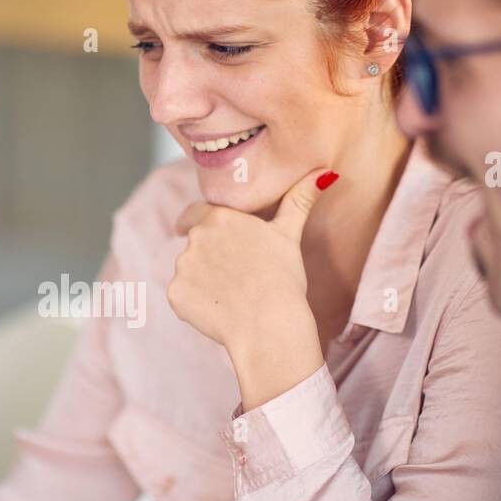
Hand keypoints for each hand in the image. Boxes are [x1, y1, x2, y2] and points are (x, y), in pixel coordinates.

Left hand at [167, 168, 337, 409]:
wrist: (269, 326)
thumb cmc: (283, 278)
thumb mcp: (290, 234)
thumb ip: (299, 200)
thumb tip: (325, 173)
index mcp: (219, 217)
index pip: (196, 212)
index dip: (196, 221)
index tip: (189, 227)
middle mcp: (195, 238)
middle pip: (195, 244)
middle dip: (209, 256)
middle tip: (235, 274)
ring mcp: (182, 267)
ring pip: (188, 270)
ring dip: (202, 279)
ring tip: (231, 294)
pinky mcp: (176, 295)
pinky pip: (182, 296)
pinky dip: (195, 303)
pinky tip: (220, 310)